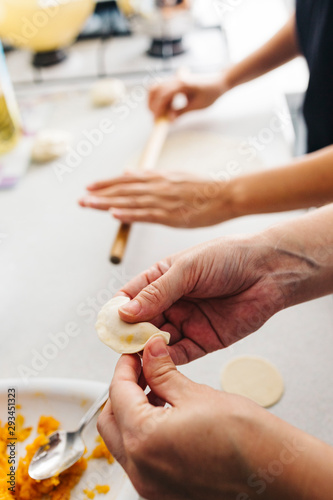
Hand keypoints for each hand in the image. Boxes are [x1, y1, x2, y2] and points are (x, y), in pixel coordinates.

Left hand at [79, 171, 234, 227]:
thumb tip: (130, 173)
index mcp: (158, 178)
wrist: (225, 194)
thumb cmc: (203, 188)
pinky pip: (146, 214)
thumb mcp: (175, 176)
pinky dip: (129, 214)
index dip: (106, 183)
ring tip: (88, 204)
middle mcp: (157, 186)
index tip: (90, 186)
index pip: (127, 180)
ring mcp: (163, 200)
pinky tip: (114, 215)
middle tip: (80, 199)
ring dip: (106, 204)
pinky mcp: (171, 215)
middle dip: (100, 194)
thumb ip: (152, 176)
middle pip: (123, 190)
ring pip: (130, 202)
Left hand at [98, 336, 329, 499]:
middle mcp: (141, 470)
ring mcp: (151, 485)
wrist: (274, 470)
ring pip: (123, 440)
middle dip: (122, 390)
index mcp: (144, 441)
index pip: (118, 394)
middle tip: (140, 368)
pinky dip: (144, 432)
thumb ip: (163, 371)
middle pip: (111, 420)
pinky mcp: (163, 492)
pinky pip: (140, 457)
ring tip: (155, 388)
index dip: (124, 367)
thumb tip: (150, 352)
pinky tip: (164, 413)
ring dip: (132, 411)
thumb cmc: (244, 437)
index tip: (134, 353)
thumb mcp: (195, 394)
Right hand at [113, 233, 312, 364]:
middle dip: (130, 333)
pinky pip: (179, 354)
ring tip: (136, 353)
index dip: (118, 310)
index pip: (131, 296)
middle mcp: (172, 302)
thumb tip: (124, 311)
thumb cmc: (229, 257)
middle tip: (120, 343)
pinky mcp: (203, 340)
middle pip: (141, 322)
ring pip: (157, 341)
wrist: (269, 271)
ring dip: (146, 348)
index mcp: (163, 279)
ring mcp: (187, 322)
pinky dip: (166, 359)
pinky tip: (157, 360)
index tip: (108, 323)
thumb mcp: (187, 269)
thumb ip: (157, 292)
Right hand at [149, 73, 227, 120]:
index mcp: (182, 84)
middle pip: (155, 89)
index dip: (157, 108)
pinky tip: (164, 107)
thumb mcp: (197, 106)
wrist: (218, 82)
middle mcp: (176, 79)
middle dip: (152, 104)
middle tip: (155, 118)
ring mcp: (175, 79)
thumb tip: (169, 120)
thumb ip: (181, 112)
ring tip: (158, 113)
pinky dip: (158, 97)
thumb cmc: (211, 93)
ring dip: (153, 100)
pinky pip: (161, 87)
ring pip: (156, 87)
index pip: (163, 95)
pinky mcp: (175, 81)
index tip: (156, 119)